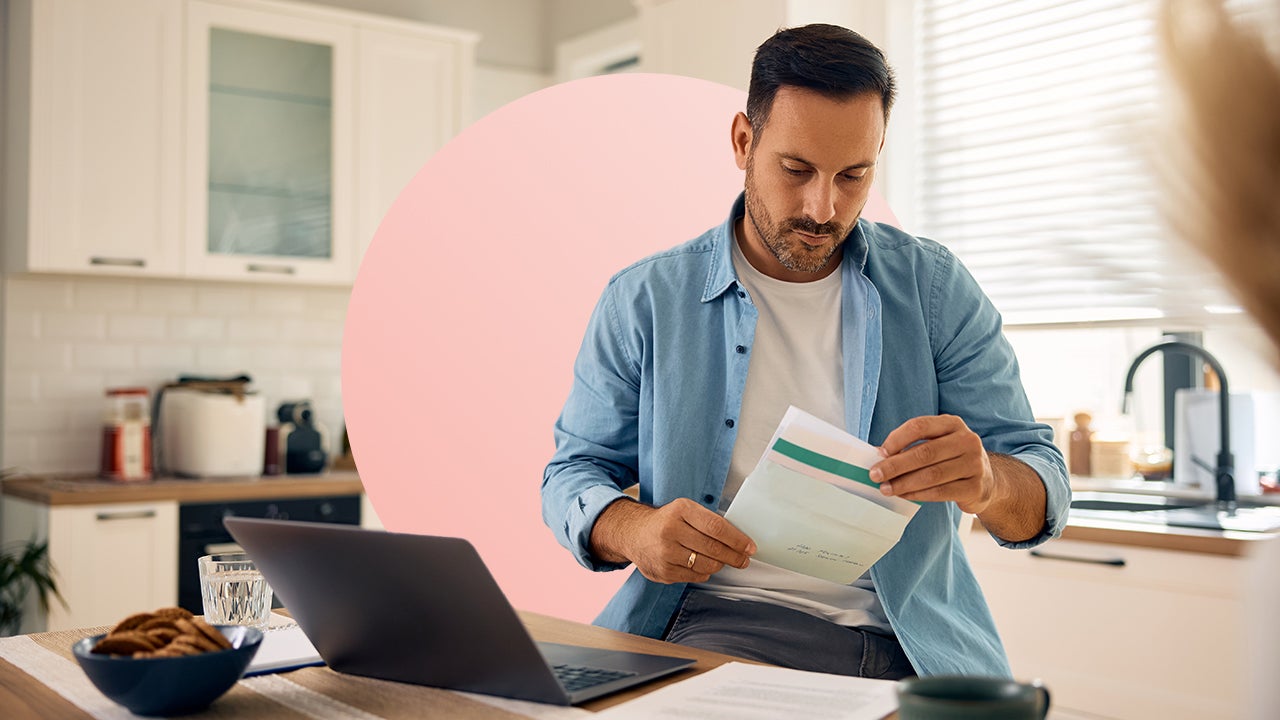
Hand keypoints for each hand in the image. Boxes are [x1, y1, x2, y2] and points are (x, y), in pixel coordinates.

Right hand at [589, 497, 755, 583]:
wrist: (633, 533)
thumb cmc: (666, 521)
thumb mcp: (684, 510)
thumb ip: (707, 521)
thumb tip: (738, 539)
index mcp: (680, 510)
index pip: (716, 527)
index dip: (737, 539)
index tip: (749, 547)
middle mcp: (671, 531)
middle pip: (713, 548)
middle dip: (734, 556)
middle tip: (744, 559)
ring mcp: (665, 553)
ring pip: (705, 564)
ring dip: (720, 565)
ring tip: (724, 562)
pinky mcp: (662, 571)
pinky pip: (694, 576)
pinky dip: (704, 572)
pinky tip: (704, 566)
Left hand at [869, 414, 996, 514]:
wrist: (987, 480)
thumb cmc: (951, 458)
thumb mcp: (936, 443)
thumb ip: (912, 446)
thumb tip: (879, 455)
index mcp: (953, 424)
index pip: (920, 426)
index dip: (897, 439)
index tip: (880, 453)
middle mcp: (967, 440)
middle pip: (925, 452)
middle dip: (896, 465)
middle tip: (875, 474)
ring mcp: (974, 464)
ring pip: (931, 475)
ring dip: (904, 483)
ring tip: (886, 488)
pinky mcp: (975, 487)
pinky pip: (940, 492)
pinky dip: (918, 494)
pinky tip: (904, 495)